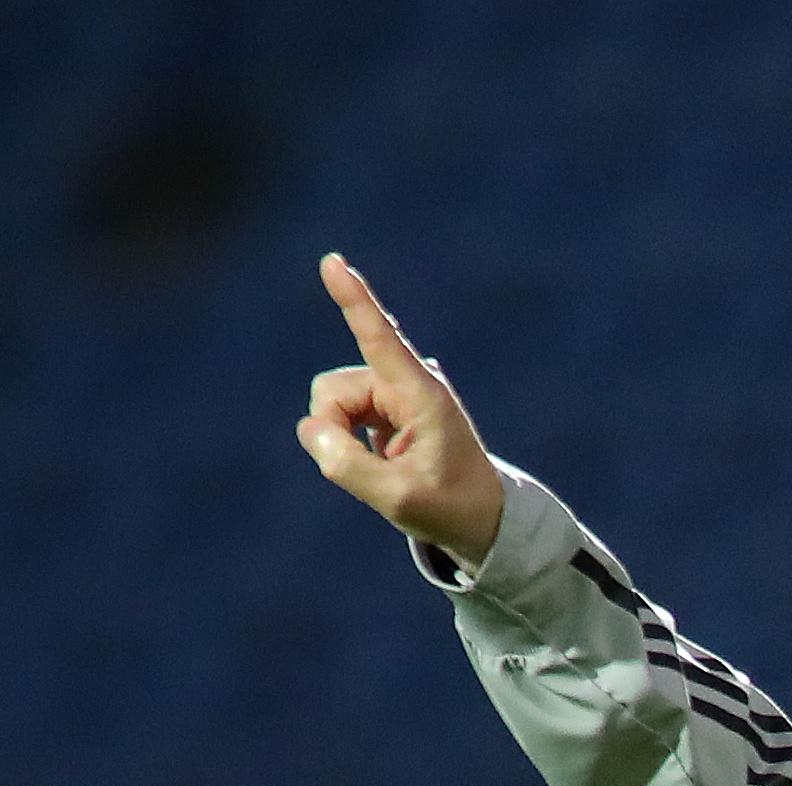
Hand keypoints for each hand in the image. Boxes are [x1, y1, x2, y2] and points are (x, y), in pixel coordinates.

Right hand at [296, 252, 503, 563]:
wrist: (479, 516)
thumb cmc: (450, 508)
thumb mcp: (400, 499)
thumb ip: (348, 466)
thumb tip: (312, 429)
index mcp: (422, 395)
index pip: (380, 338)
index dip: (354, 299)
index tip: (332, 261)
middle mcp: (405, 383)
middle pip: (331, 390)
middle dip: (333, 429)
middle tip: (377, 470)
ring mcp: (391, 391)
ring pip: (328, 403)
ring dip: (340, 438)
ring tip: (386, 465)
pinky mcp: (380, 404)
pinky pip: (336, 416)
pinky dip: (347, 442)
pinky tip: (384, 456)